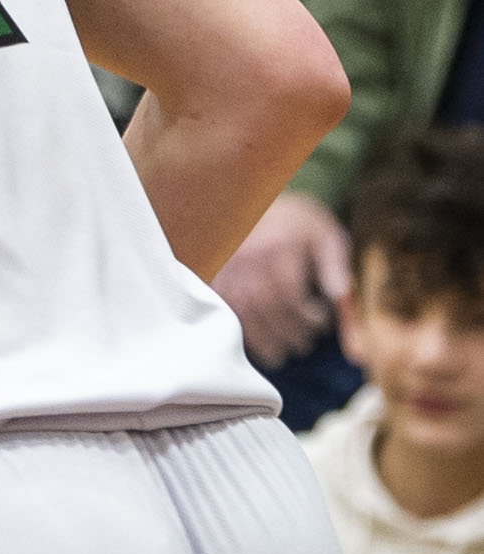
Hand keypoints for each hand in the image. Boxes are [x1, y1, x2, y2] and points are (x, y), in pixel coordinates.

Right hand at [214, 191, 348, 368]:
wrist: (254, 198)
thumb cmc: (297, 222)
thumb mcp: (325, 235)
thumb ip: (335, 266)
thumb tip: (341, 297)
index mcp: (278, 246)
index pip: (289, 292)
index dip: (306, 317)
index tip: (321, 324)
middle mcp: (247, 256)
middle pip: (264, 305)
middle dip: (286, 333)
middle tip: (303, 346)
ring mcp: (225, 265)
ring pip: (240, 310)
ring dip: (260, 339)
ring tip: (278, 355)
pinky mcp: (212, 273)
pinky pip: (222, 306)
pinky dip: (237, 328)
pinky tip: (252, 341)